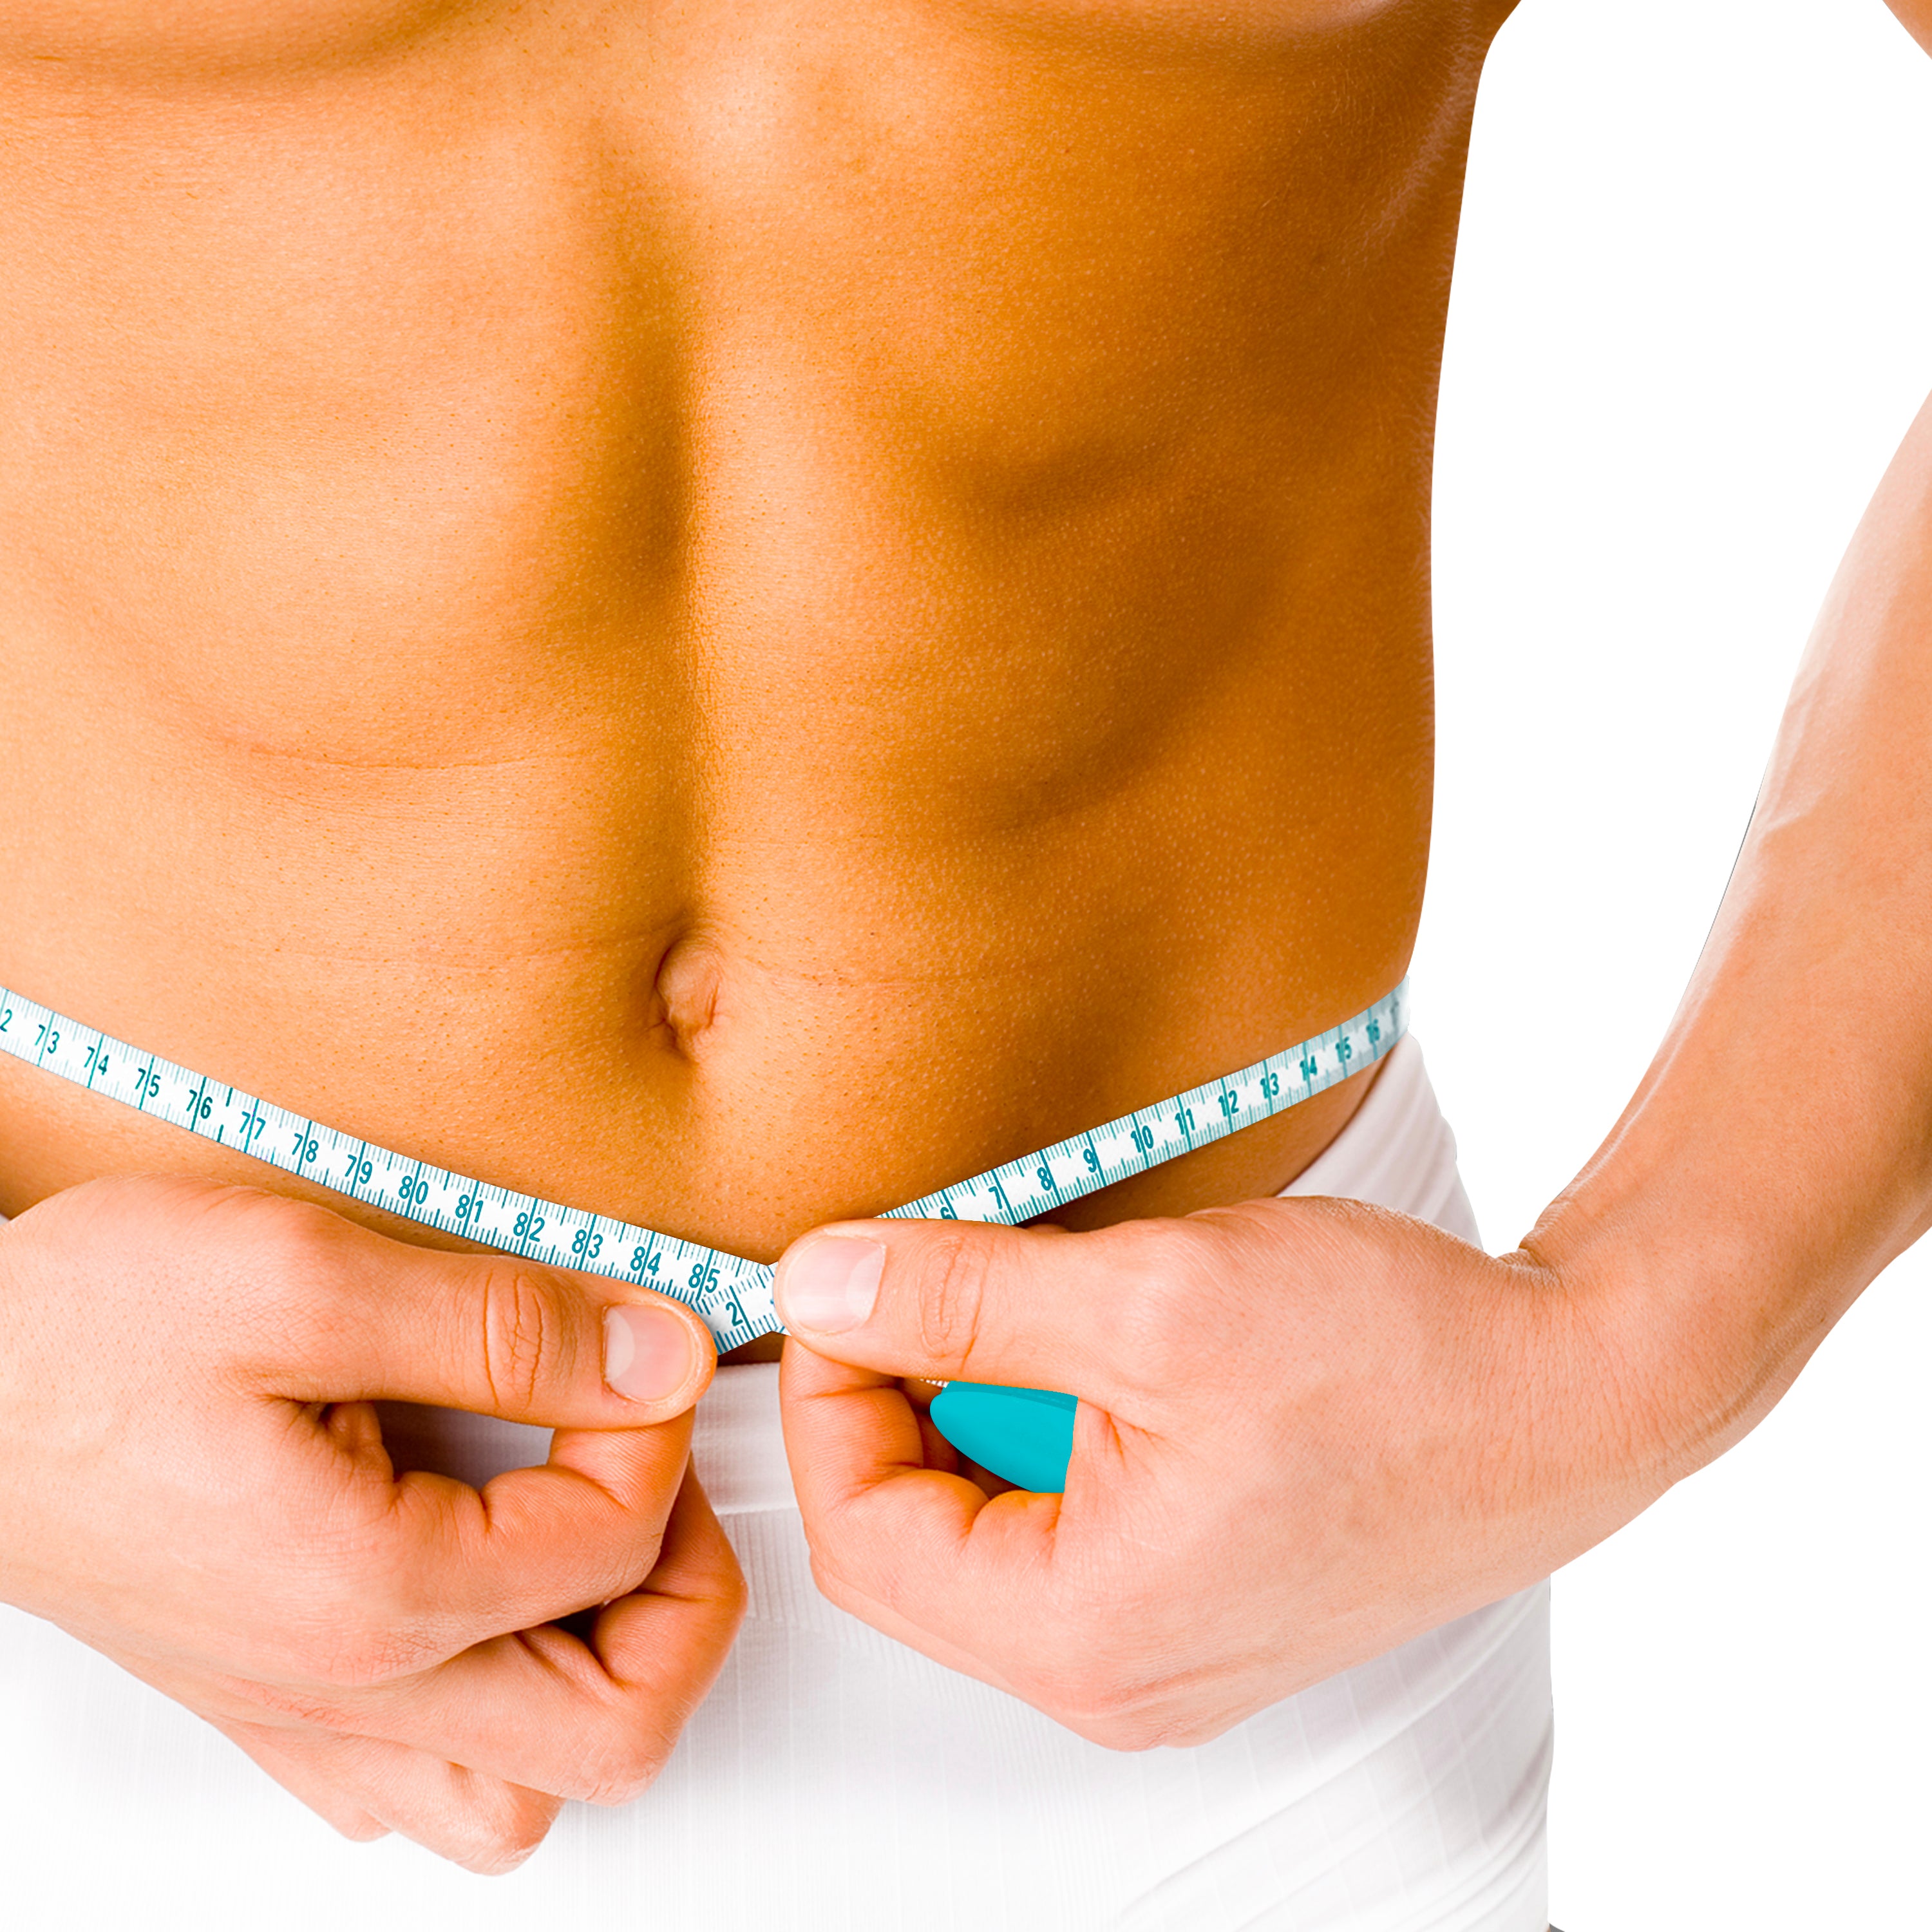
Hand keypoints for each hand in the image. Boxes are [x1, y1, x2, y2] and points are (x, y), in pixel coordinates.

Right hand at [0, 1175, 743, 1870]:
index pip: (616, 1548)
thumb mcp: (301, 1273)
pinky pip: (425, 1784)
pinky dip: (497, 1716)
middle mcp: (351, 1687)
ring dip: (599, 1674)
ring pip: (525, 1793)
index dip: (658, 1429)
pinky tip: (486, 1602)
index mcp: (373, 1590)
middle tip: (651, 1467)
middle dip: (684, 1593)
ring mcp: (309, 1714)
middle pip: (617, 1728)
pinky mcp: (271, 1702)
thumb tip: (653, 1355)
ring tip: (588, 1542)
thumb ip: (501, 1324)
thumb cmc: (82, 1333)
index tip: (627, 1349)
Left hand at [776, 1197, 1662, 1747]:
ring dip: (967, 1409)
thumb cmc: (1398, 1359)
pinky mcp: (1203, 1601)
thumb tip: (815, 1283)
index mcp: (1084, 1634)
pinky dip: (1040, 1433)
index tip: (847, 1279)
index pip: (860, 1532)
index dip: (827, 1392)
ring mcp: (1163, 1650)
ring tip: (1018, 1304)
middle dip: (890, 1402)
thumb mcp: (1153, 1298)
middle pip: (911, 1544)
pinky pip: (1062, 1530)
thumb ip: (962, 1301)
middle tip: (920, 1279)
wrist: (1574, 1392)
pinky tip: (1088, 1353)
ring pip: (984, 1533)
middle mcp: (1115, 1675)